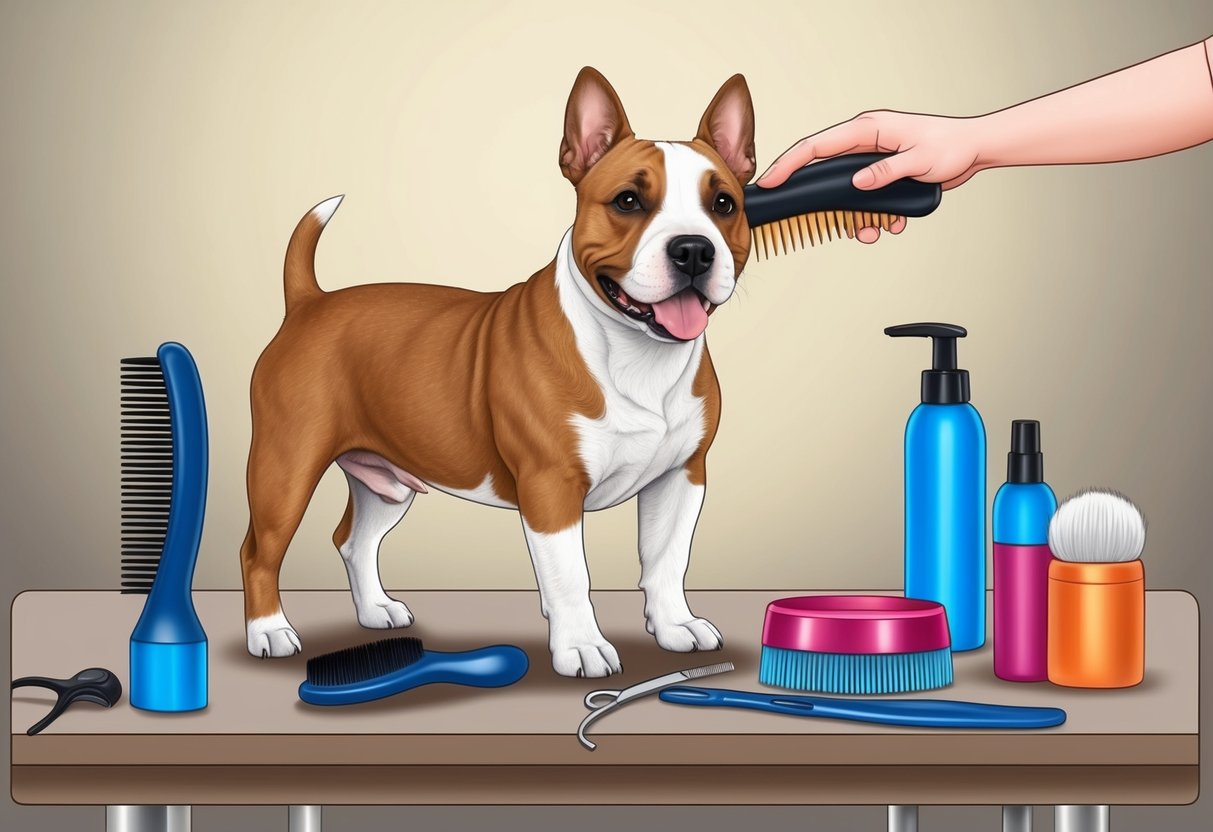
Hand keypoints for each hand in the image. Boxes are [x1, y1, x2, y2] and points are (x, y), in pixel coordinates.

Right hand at [755, 111, 985, 242]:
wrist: (974, 150)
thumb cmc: (951, 145)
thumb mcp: (918, 161)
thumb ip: (886, 173)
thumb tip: (857, 184)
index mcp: (867, 130)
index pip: (816, 147)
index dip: (788, 164)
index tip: (769, 182)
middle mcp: (864, 143)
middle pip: (825, 173)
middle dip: (826, 205)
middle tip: (817, 224)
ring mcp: (871, 159)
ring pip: (846, 194)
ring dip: (856, 218)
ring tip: (873, 231)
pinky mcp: (880, 174)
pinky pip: (864, 199)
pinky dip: (874, 217)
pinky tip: (892, 223)